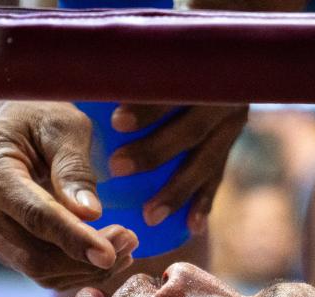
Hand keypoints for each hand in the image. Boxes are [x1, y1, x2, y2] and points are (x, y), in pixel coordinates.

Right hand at [0, 101, 137, 288]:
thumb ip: (74, 167)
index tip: (111, 254)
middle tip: (131, 242)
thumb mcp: (61, 125)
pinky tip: (107, 254)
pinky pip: (39, 270)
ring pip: (39, 271)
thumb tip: (90, 214)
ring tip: (127, 248)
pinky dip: (75, 269)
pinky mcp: (0, 246)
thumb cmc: (33, 113)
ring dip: (86, 268)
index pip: (36, 216)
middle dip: (87, 259)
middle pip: (36, 256)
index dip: (75, 239)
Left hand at [104, 0, 306, 233]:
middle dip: (155, 151)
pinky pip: (217, 177)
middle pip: (190, 130)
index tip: (116, 122)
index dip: (147, 106)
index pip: (175, 89)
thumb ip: (128, 70)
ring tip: (150, 215)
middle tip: (118, 168)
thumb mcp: (153, 53)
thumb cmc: (164, 56)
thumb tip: (83, 83)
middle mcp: (223, 99)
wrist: (219, 52)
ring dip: (178, 190)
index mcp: (204, 71)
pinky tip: (192, 226)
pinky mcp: (230, 144)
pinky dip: (203, 202)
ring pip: (206, 161)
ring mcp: (231, 124)